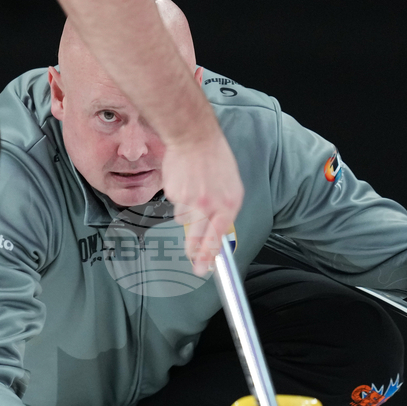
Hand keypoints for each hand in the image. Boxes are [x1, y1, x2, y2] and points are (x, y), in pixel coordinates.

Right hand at [162, 129, 243, 276]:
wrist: (194, 137)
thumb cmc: (215, 157)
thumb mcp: (231, 184)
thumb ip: (224, 208)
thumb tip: (217, 229)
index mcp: (229, 203)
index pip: (218, 238)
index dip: (210, 257)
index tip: (205, 268)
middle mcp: (211, 205)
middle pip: (198, 239)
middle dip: (195, 253)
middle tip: (194, 262)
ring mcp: (191, 201)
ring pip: (185, 220)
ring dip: (187, 211)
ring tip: (193, 191)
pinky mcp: (175, 195)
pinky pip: (176, 204)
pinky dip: (179, 196)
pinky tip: (185, 181)